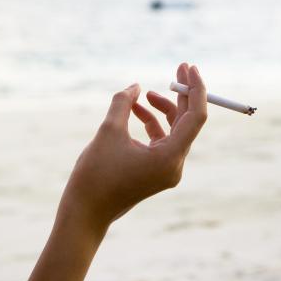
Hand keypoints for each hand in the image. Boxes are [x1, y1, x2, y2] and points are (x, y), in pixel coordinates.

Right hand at [59, 63, 206, 235]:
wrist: (84, 212)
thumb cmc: (95, 175)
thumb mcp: (108, 131)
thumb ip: (124, 103)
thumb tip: (136, 86)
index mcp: (169, 158)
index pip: (196, 117)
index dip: (195, 89)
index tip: (188, 67)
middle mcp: (174, 165)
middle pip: (188, 122)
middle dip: (182, 94)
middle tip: (178, 67)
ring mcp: (166, 170)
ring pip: (173, 130)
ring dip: (161, 108)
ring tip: (141, 95)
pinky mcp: (155, 172)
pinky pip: (161, 141)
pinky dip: (150, 123)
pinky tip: (133, 110)